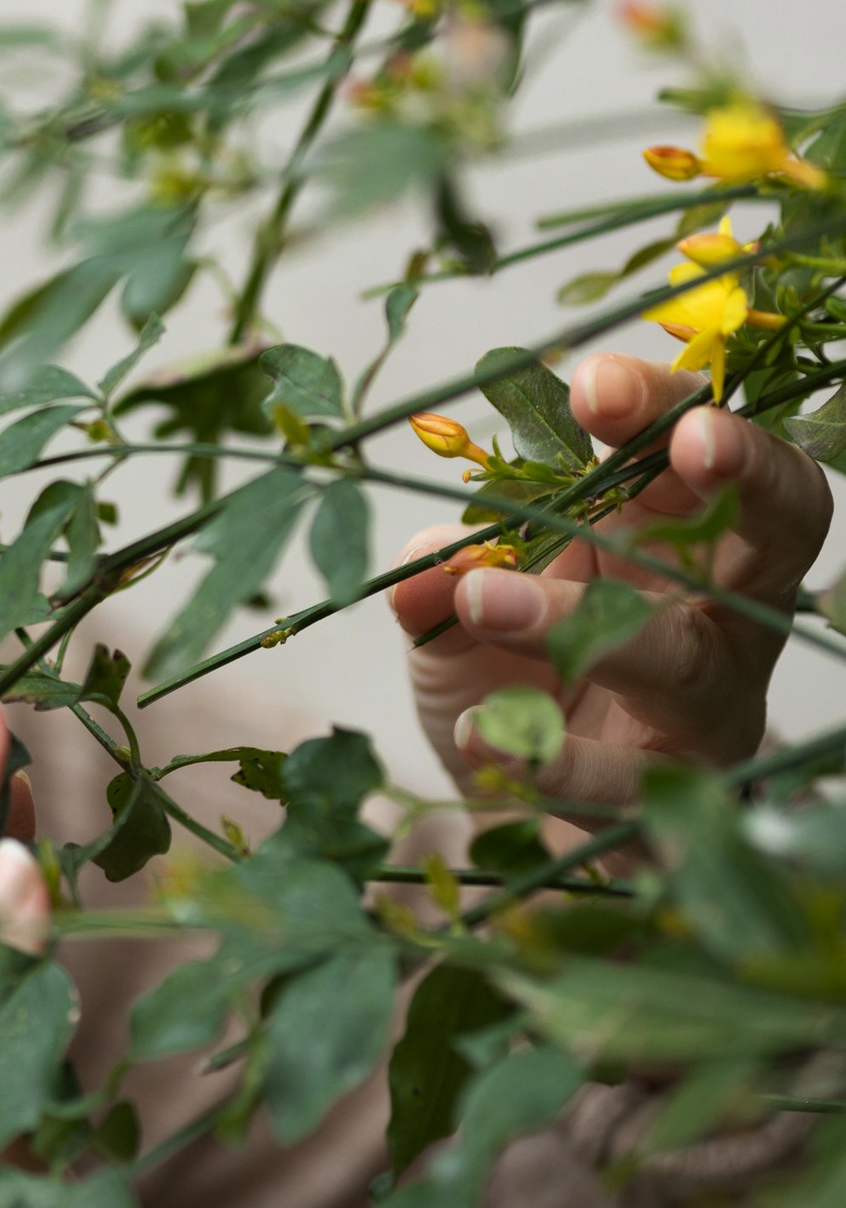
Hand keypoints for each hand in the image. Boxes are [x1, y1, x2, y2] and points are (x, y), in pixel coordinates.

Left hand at [389, 352, 832, 811]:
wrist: (534, 822)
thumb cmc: (519, 684)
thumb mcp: (457, 619)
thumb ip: (440, 580)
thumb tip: (428, 564)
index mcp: (672, 537)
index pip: (696, 449)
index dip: (663, 406)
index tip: (594, 384)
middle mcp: (717, 613)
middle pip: (778, 527)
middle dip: (746, 472)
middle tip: (692, 437)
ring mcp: (709, 709)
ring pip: (685, 658)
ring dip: (589, 623)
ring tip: (484, 601)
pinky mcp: (677, 803)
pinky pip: (630, 783)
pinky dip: (552, 760)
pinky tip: (486, 736)